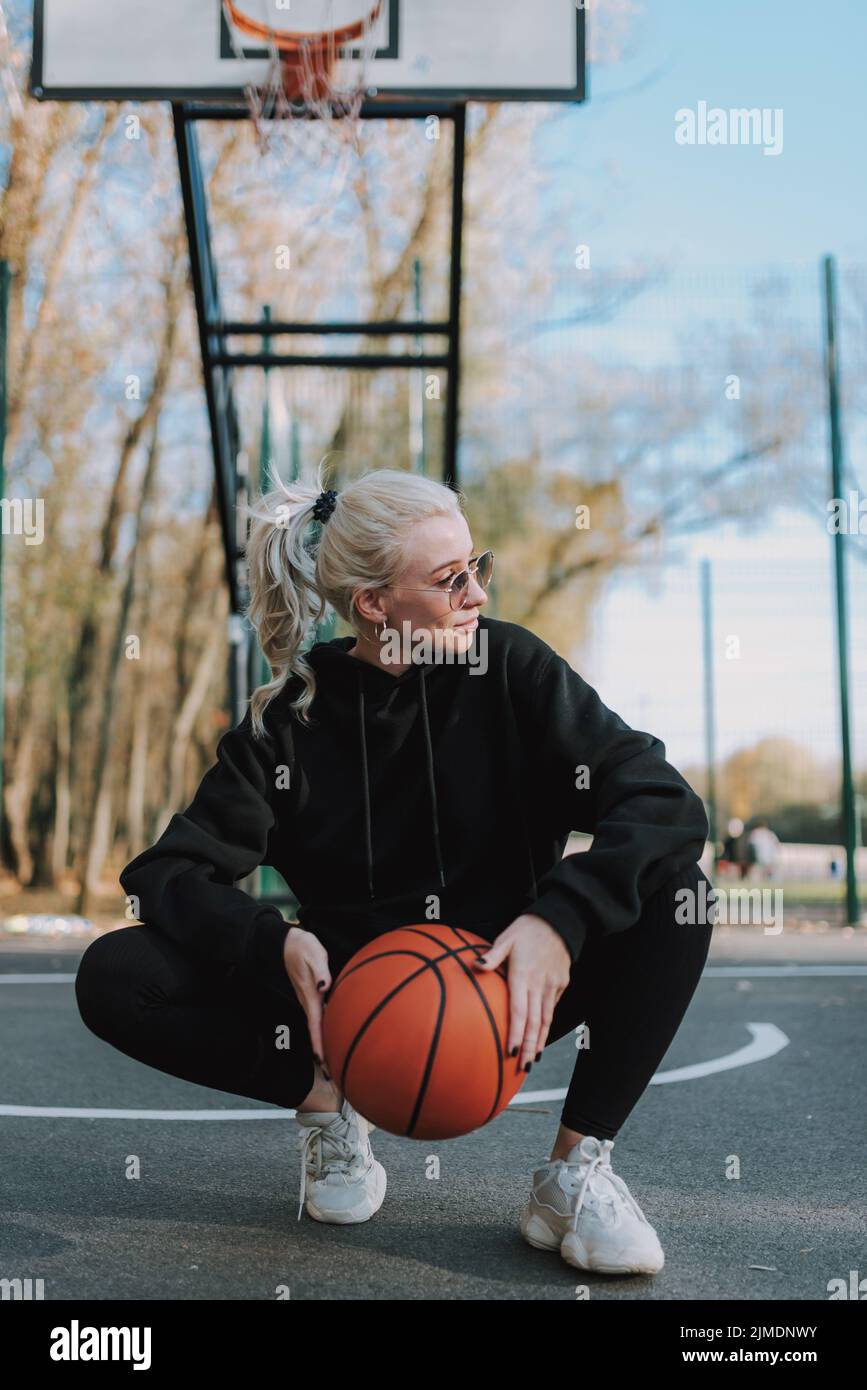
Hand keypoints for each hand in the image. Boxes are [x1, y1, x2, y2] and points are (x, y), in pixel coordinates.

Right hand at [282, 925, 332, 1074]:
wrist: (288, 942)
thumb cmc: (302, 947)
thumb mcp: (313, 954)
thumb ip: (320, 971)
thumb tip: (324, 986)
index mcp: (310, 996)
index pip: (315, 1026)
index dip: (319, 1045)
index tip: (323, 1064)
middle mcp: (309, 1002)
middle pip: (316, 1033)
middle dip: (323, 1054)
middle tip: (331, 1076)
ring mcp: (310, 1001)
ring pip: (318, 1028)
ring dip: (324, 1045)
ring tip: (332, 1064)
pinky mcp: (314, 996)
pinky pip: (320, 1019)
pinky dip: (325, 1032)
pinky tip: (333, 1037)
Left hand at [471, 914, 570, 1069]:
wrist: (561, 919)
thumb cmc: (528, 928)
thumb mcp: (507, 937)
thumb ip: (492, 955)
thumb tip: (476, 965)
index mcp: (524, 974)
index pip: (519, 1010)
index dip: (515, 1032)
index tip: (510, 1051)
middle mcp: (540, 984)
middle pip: (534, 1022)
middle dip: (528, 1047)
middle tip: (523, 1068)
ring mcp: (553, 985)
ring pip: (546, 1018)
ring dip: (539, 1041)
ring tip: (533, 1060)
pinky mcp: (562, 983)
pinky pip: (553, 1007)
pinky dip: (547, 1025)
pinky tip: (540, 1037)